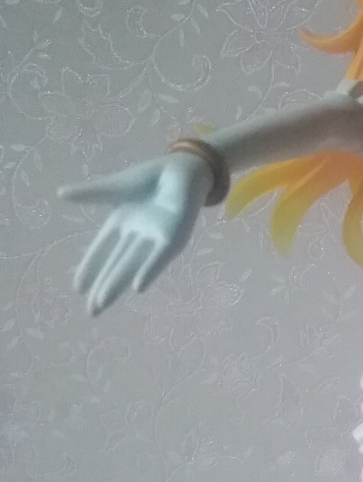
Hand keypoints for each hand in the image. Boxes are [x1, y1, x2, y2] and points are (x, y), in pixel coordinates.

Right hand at [62, 152, 209, 313]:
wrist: (183, 169)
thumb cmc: (152, 178)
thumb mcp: (116, 186)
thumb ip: (91, 193)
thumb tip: (60, 194)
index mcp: (122, 224)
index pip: (101, 250)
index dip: (89, 269)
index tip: (77, 289)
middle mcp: (137, 235)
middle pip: (116, 265)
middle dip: (104, 288)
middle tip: (91, 311)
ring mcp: (155, 237)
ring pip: (133, 265)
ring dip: (118, 284)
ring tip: (103, 303)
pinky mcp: (174, 236)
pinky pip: (159, 257)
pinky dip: (149, 270)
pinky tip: (138, 286)